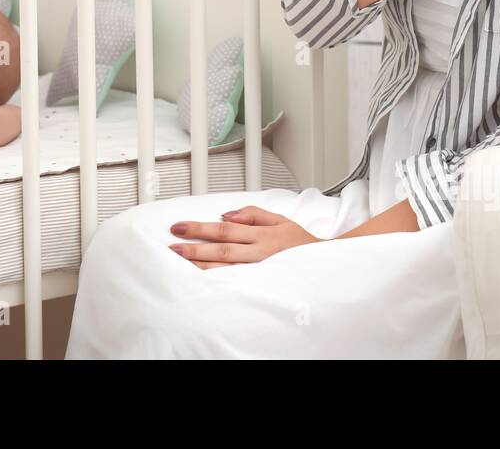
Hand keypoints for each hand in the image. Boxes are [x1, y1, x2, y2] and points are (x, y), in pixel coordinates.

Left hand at [167, 205, 323, 268]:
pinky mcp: (264, 284)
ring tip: (181, 264)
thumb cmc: (302, 243)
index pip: (225, 229)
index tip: (179, 227)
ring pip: (228, 269)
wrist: (327, 266)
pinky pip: (238, 283)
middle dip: (195, 248)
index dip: (200, 228)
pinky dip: (220, 282)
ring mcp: (263, 271)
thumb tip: (227, 214)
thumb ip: (254, 214)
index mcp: (263, 234)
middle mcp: (261, 253)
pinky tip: (204, 281)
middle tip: (172, 248)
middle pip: (222, 249)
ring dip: (202, 266)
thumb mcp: (281, 220)